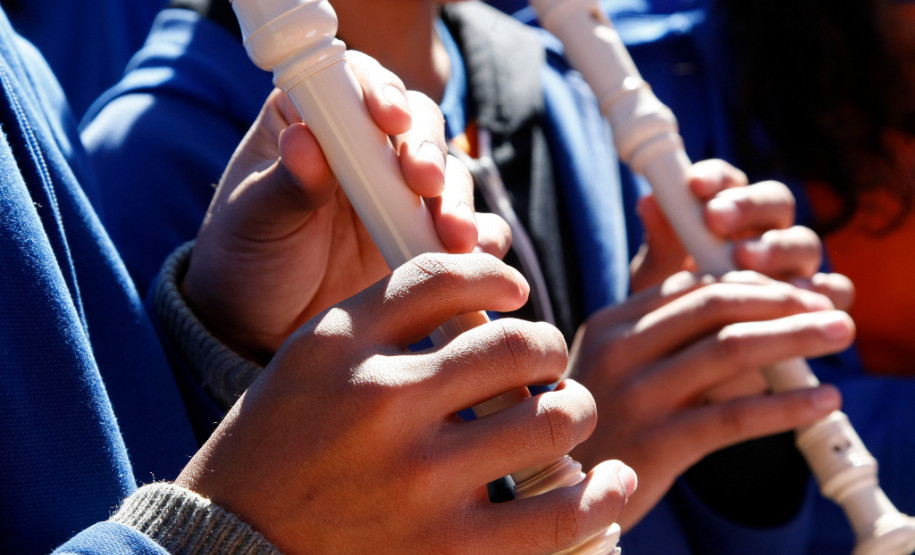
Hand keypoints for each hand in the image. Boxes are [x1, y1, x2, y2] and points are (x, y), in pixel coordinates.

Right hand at [177, 252, 632, 553]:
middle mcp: (381, 400)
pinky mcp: (446, 551)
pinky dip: (600, 495)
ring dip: (575, 410)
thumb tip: (489, 288)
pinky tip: (607, 482)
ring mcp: (418, 480)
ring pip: (550, 421)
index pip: (445, 274)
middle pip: (516, 345)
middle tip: (548, 363)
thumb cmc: (276, 447)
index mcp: (343, 343)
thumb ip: (384, 314)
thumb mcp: (309, 359)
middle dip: (548, 348)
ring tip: (568, 415)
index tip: (516, 290)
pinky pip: (557, 516)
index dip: (498, 275)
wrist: (231, 550)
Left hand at [182, 51, 508, 361]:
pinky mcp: (427, 239)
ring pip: (450, 177)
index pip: (357, 84)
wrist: (261, 327)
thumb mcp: (255, 220)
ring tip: (455, 237)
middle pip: (417, 125)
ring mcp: (403, 195)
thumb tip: (303, 140)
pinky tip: (475, 258)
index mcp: (317, 122)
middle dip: (428, 150)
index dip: (381, 91)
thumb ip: (285, 184)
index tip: (389, 120)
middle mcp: (367, 149)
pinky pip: (469, 230)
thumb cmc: (246, 258)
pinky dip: (481, 241)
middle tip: (425, 184)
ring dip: (458, 200)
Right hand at [568, 270, 853, 529]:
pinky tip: (823, 401)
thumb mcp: (613, 363)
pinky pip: (735, 417)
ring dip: (795, 338)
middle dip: (782, 301)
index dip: (753, 284)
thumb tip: (741, 301)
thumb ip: (662, 329)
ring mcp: (636, 396)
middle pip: (714, 306)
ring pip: (730, 350)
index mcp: (611, 324)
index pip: (692, 286)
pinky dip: (786, 406)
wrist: (558, 487)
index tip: (797, 293)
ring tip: (838, 335)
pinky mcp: (657, 444)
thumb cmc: (600, 421)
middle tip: (828, 308)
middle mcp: (619, 351)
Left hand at [630, 160, 852, 308]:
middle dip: (746, 206)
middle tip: (714, 219)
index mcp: (726, 216)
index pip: (728, 182)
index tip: (693, 185)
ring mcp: (795, 267)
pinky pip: (834, 289)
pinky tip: (795, 298)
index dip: (716, 178)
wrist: (689, 369)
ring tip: (744, 260)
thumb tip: (649, 201)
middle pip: (775, 202)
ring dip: (777, 247)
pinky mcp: (818, 303)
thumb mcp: (657, 281)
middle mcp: (765, 234)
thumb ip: (659, 245)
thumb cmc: (670, 314)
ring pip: (804, 242)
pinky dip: (820, 291)